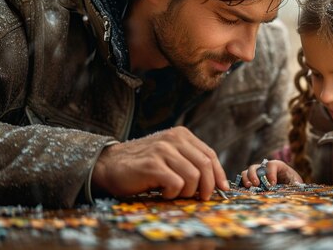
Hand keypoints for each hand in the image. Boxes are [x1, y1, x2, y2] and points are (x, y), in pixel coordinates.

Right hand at [91, 126, 228, 200]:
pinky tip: (163, 193)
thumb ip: (189, 160)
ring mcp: (163, 150)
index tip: (222, 188)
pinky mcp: (153, 165)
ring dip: (187, 192)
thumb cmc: (142, 164)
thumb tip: (215, 181)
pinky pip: (177, 184)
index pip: (209, 154)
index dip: (219, 174)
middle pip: (204, 165)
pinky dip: (173, 194)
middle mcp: (173, 138)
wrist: (109, 164)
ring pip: (193, 176)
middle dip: (208, 186)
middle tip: (201, 198)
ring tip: (174, 193)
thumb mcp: (169, 154)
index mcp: (181, 134)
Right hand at [239, 160, 302, 187]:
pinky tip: (244, 191)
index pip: (272, 165)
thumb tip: (296, 190)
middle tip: (256, 184)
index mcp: (278, 166)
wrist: (290, 187)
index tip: (272, 184)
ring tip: (248, 187)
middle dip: (254, 175)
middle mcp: (265, 168)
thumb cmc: (293, 184)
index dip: (271, 173)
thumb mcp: (297, 183)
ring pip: (247, 172)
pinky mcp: (252, 181)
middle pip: (255, 166)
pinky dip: (242, 184)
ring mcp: (257, 174)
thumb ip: (296, 185)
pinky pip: (243, 180)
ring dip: (246, 178)